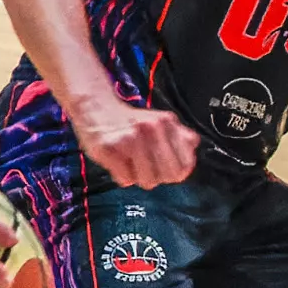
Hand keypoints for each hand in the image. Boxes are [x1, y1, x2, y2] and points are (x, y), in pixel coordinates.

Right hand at [77, 95, 196, 188]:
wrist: (95, 107)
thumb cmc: (128, 120)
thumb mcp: (159, 121)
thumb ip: (180, 135)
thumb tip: (192, 147)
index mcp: (166, 122)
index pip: (184, 166)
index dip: (174, 172)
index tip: (164, 168)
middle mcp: (150, 129)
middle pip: (167, 176)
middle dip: (157, 176)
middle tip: (146, 167)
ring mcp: (129, 139)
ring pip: (147, 180)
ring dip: (138, 176)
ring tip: (130, 162)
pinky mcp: (109, 149)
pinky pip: (125, 179)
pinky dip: (121, 175)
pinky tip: (118, 161)